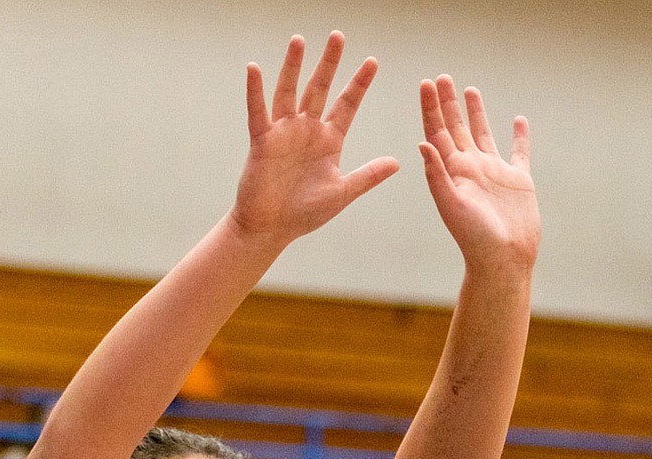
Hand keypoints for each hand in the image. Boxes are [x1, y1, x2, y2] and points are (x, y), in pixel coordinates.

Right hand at [234, 34, 399, 246]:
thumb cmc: (305, 213)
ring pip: (289, 92)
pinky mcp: (263, 141)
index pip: (347, 105)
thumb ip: (368, 175)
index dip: (359, 84)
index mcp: (328, 141)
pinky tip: (254, 69)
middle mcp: (307, 130)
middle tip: (338, 36)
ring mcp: (284, 133)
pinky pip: (258, 112)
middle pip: (320, 89)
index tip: (372, 62)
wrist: (272, 228)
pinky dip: (255, 91)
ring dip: (293, 67)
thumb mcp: (342, 192)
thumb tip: (397, 162)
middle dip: (329, 64)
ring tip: (299, 40)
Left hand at [418, 79, 538, 271]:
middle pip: (456, 127)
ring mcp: (494, 174)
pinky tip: (519, 120)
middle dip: (448, 103)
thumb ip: (437, 174)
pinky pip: (519, 153)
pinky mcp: (518, 182)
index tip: (427, 83)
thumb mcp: (451, 205)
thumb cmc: (474, 239)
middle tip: (442, 77)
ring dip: (476, 112)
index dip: (431, 108)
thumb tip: (422, 142)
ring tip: (470, 89)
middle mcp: (471, 169)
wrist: (503, 260)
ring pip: (483, 134)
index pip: (438, 132)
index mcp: (453, 172)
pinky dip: (519, 136)